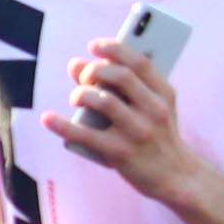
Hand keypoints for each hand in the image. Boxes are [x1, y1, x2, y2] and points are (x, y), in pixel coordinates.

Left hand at [43, 40, 204, 205]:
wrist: (176, 177)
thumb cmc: (157, 136)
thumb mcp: (156, 108)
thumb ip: (128, 87)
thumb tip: (79, 65)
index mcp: (164, 94)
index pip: (140, 62)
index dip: (114, 49)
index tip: (94, 45)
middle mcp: (154, 110)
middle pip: (119, 76)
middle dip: (94, 70)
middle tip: (82, 76)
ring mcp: (138, 132)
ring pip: (103, 101)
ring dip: (81, 94)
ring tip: (75, 98)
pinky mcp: (121, 153)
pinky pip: (85, 135)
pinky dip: (62, 125)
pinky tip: (47, 118)